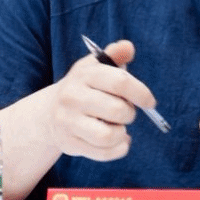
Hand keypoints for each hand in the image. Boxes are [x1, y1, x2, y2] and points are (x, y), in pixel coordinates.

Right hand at [42, 39, 155, 161]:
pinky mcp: (69, 144)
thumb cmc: (84, 87)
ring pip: (109, 135)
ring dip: (122, 133)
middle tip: (126, 113)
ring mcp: (68, 122)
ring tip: (119, 128)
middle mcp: (72, 97)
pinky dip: (118, 149)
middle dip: (129, 113)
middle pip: (117, 110)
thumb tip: (128, 47)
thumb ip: (115, 55)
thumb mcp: (95, 67)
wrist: (49, 112)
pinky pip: (103, 153)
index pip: (120, 82)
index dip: (141, 93)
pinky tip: (118, 142)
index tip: (149, 102)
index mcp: (84, 75)